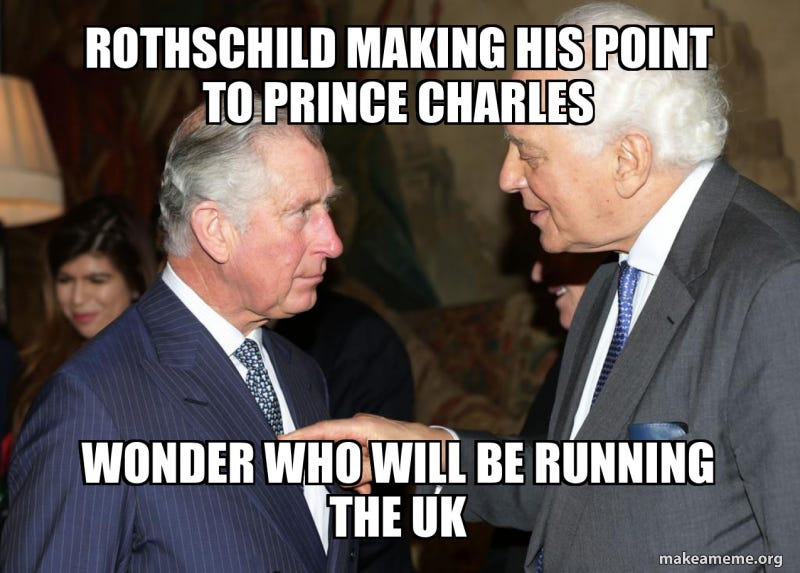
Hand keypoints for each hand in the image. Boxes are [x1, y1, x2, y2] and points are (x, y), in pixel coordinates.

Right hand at [281, 413, 452, 493]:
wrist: (435, 449)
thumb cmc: (411, 452)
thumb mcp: (381, 465)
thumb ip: (354, 469)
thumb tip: (338, 472)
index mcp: (360, 426)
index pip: (323, 430)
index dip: (300, 436)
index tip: (280, 439)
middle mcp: (359, 425)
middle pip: (332, 448)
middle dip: (338, 471)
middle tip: (357, 485)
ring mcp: (364, 432)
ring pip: (343, 457)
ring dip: (351, 476)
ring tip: (366, 487)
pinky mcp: (369, 440)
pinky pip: (353, 457)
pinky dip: (357, 473)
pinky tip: (368, 485)